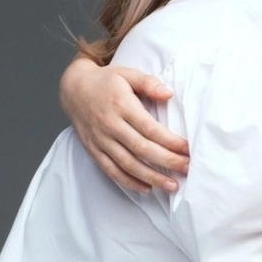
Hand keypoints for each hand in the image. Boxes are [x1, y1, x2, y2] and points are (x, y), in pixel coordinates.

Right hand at [60, 57, 189, 193]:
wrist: (73, 88)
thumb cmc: (106, 81)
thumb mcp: (127, 73)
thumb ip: (148, 83)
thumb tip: (168, 94)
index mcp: (122, 105)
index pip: (149, 128)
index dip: (170, 141)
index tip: (187, 149)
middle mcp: (110, 125)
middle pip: (142, 149)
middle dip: (167, 161)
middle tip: (187, 169)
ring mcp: (100, 140)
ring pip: (128, 164)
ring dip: (151, 177)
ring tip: (172, 186)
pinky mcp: (94, 150)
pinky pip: (111, 170)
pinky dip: (129, 182)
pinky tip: (147, 188)